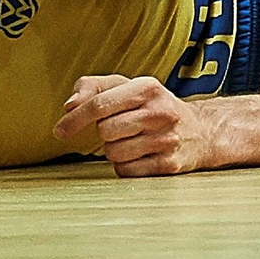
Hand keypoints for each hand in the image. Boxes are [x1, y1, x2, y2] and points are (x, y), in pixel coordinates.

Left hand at [52, 75, 214, 176]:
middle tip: (120, 128)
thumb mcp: (126, 87)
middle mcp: (160, 112)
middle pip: (105, 131)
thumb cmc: (152, 106)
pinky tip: (140, 155)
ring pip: (114, 153)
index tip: (59, 131)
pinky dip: (125, 166)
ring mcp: (167, 139)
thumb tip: (69, 105)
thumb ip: (92, 87)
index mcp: (147, 87)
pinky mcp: (169, 165)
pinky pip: (127, 171)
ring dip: (114, 150)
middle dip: (104, 133)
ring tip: (132, 140)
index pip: (100, 105)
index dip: (75, 119)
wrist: (200, 131)